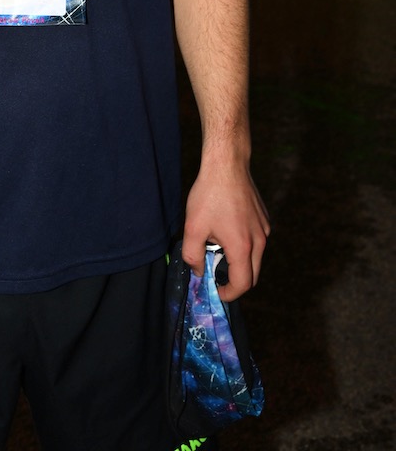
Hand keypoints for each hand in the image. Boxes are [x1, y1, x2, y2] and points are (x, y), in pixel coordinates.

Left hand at [182, 157, 269, 301]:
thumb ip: (192, 256)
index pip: (243, 284)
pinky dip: (245, 245)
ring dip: (239, 261)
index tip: (216, 290)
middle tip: (214, 272)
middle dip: (234, 280)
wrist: (227, 164)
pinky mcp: (264, 218)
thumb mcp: (193, 227)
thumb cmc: (209, 194)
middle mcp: (260, 241)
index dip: (229, 293)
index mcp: (243, 247)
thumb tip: (198, 272)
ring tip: (217, 246)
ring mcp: (265, 228)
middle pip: (253, 275)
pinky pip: (257, 241)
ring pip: (256, 258)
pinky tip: (226, 228)